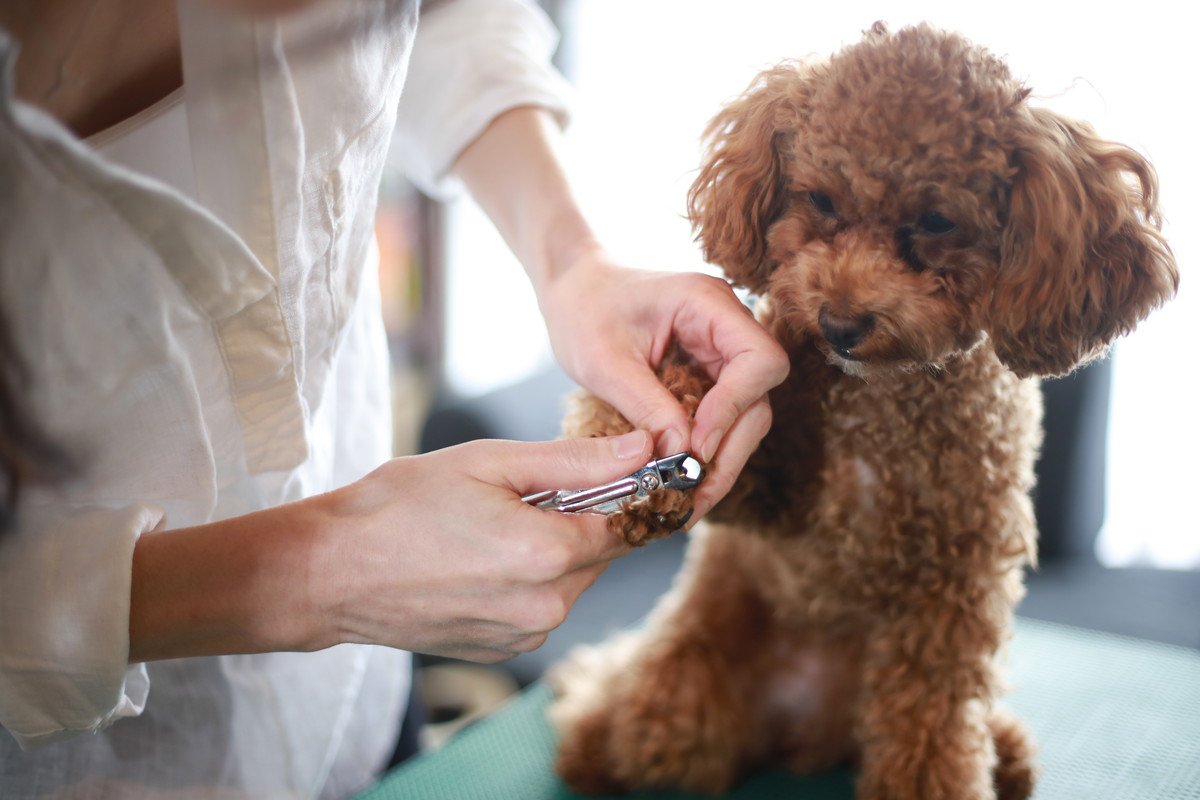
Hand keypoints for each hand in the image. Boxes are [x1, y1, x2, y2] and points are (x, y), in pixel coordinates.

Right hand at [310, 430, 653, 661]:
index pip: (626, 520)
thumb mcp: (489, 463)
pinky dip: (526, 580)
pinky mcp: (502, 650)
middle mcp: (546, 606)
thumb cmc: (401, 507)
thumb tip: (643, 448)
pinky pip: (540, 607)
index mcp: (549, 554)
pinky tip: (479, 560)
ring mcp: (524, 635)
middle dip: (579, 518)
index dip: (620, 491)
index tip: (600, 470)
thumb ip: (575, 460)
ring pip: (571, 581)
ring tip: (491, 526)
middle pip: (600, 553)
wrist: (331, 573)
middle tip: (522, 493)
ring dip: (552, 550)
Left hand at [538, 248, 788, 520]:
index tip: (696, 444)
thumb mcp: (603, 361)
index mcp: (707, 304)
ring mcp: (719, 351)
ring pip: (745, 415)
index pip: (760, 360)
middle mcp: (726, 326)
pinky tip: (682, 480)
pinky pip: (721, 418)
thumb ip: (646, 405)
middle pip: (758, 396)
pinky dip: (706, 452)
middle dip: (730, 448)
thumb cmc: (583, 309)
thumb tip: (682, 454)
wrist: (572, 289)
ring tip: (687, 498)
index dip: (735, 408)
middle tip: (693, 490)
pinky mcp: (707, 374)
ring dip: (721, 459)